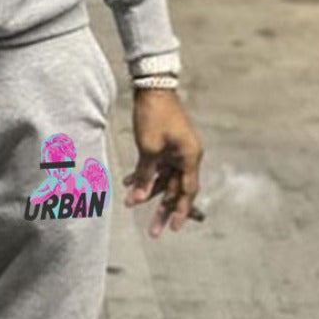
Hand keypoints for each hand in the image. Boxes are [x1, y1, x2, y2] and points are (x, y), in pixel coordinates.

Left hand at [122, 88, 202, 237]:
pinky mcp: (166, 144)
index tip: (174, 229)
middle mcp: (187, 155)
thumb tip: (138, 197)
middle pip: (175, 189)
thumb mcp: (148, 148)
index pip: (187, 191)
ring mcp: (177, 149)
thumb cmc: (154, 115)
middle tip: (154, 232)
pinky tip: (128, 183)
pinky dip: (144, 174)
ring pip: (164, 178)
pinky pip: (157, 166)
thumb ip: (144, 174)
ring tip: (130, 204)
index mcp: (190, 157)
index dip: (180, 211)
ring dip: (148, 190)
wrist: (152, 86)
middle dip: (163, 210)